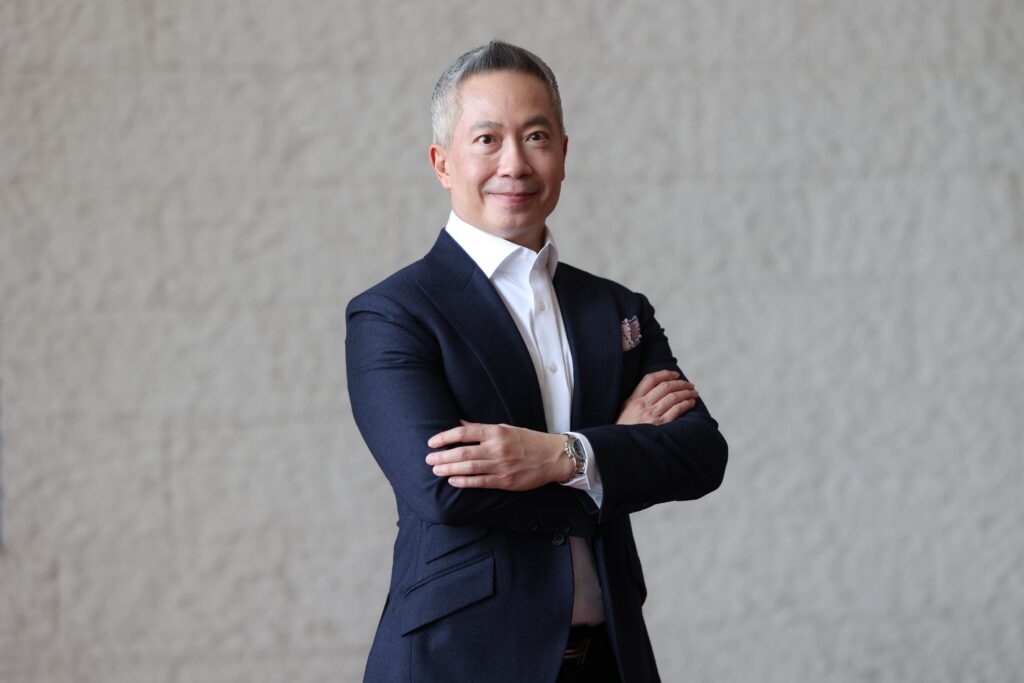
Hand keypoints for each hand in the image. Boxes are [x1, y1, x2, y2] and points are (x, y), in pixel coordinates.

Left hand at [426, 420, 571, 489]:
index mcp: (496, 432)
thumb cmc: (527, 440)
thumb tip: (458, 424)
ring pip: (469, 468)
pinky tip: (453, 481)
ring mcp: (501, 465)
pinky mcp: (506, 481)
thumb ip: (480, 428)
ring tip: (436, 469)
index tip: (432, 442)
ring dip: (449, 469)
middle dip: (442, 456)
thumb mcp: (505, 428)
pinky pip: (481, 482)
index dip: (445, 437)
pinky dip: (465, 482)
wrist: (552, 457)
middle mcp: (497, 448)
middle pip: (462, 452)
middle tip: (428, 459)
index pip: (464, 433)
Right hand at [617, 370, 698, 425]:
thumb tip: (655, 388)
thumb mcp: (625, 410)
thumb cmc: (625, 428)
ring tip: (694, 393)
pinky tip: (691, 403)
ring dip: (686, 393)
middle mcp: (643, 405)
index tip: (675, 374)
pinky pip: (676, 410)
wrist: (623, 446)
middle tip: (689, 385)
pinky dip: (686, 404)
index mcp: (634, 399)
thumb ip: (637, 398)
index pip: (650, 379)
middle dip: (680, 383)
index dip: (665, 374)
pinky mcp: (660, 425)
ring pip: (673, 397)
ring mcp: (652, 415)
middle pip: (665, 387)